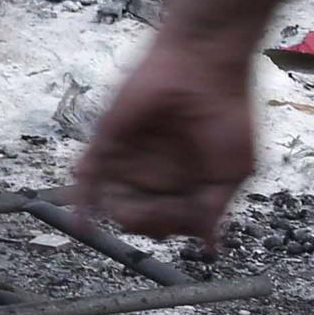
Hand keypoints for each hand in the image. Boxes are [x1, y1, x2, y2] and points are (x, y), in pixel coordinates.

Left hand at [70, 29, 257, 243]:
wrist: (204, 68)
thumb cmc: (226, 114)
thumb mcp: (233, 170)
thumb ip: (215, 207)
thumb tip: (209, 246)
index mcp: (185, 182)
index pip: (172, 221)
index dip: (176, 227)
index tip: (189, 224)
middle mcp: (154, 173)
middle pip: (140, 216)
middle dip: (148, 224)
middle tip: (159, 215)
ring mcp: (129, 159)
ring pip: (114, 202)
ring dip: (122, 215)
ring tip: (137, 211)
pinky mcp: (107, 141)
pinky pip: (89, 175)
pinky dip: (82, 201)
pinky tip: (80, 224)